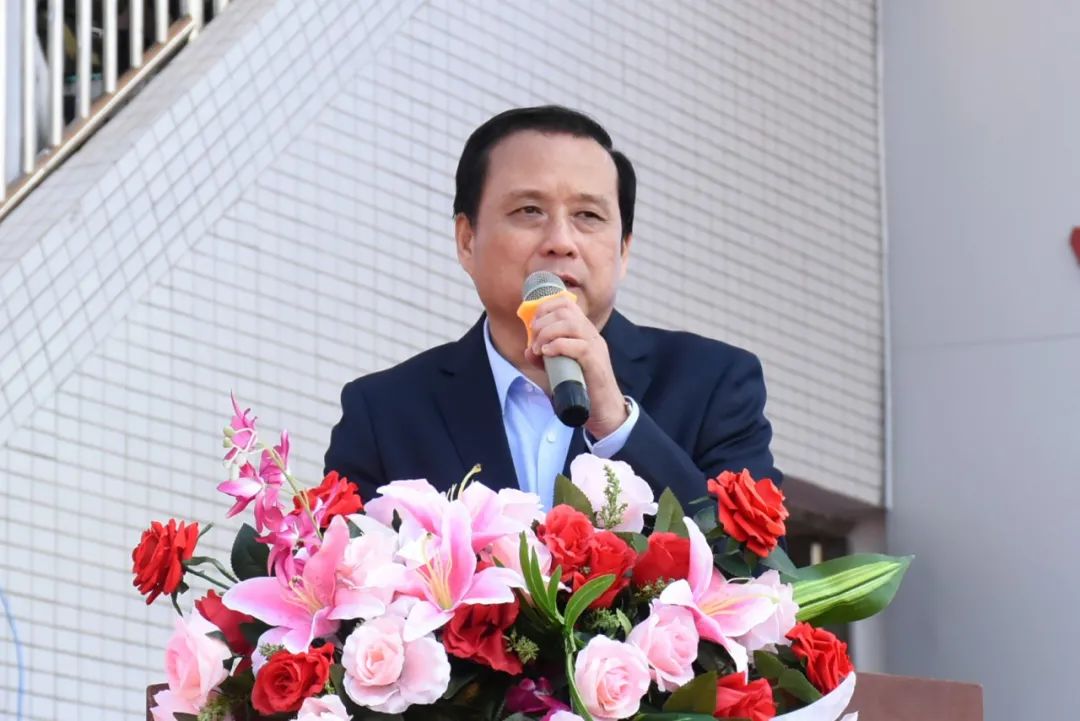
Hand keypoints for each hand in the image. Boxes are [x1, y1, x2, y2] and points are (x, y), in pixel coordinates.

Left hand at [525, 295, 627, 437]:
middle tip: (534, 340)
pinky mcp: (596, 363)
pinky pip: (578, 346)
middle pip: (566, 310)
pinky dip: (558, 346)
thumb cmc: (582, 388)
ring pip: (571, 324)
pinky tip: (547, 354)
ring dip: (547, 333)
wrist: (604, 411)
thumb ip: (543, 358)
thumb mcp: (558, 368)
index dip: (545, 307)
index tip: (532, 324)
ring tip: (538, 349)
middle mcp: (591, 335)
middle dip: (543, 321)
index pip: (566, 304)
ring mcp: (596, 347)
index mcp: (584, 332)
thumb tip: (527, 349)